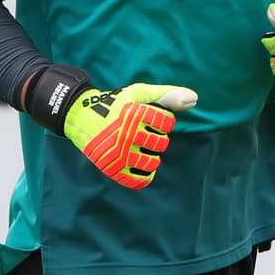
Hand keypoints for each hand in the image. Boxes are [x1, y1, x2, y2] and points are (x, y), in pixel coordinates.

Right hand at [62, 84, 196, 188]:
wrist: (80, 117)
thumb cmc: (114, 103)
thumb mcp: (138, 93)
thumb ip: (167, 95)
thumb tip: (194, 99)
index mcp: (133, 114)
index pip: (167, 122)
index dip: (163, 120)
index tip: (152, 118)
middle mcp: (126, 134)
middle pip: (161, 143)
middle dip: (157, 137)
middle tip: (143, 132)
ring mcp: (119, 154)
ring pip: (153, 162)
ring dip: (152, 156)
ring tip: (141, 148)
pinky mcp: (112, 168)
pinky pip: (138, 180)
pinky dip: (144, 175)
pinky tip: (141, 166)